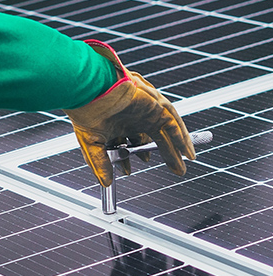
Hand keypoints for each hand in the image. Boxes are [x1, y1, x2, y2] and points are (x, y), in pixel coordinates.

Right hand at [64, 41, 193, 187]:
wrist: (92, 91)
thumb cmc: (87, 111)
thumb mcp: (92, 144)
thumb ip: (100, 164)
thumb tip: (105, 183)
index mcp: (118, 124)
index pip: (128, 143)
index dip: (129, 159)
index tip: (128, 170)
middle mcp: (134, 117)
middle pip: (153, 139)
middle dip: (164, 155)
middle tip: (173, 170)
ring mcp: (147, 112)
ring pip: (166, 132)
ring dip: (175, 150)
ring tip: (182, 167)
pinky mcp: (157, 107)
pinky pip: (174, 124)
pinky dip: (182, 139)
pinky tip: (188, 154)